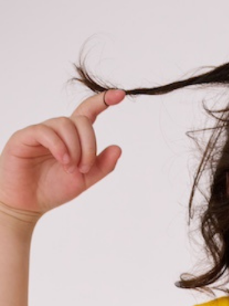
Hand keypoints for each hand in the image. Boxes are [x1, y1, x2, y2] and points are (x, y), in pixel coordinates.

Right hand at [0, 89, 124, 223]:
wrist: (28, 203)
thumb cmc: (53, 189)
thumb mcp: (84, 180)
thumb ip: (102, 166)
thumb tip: (118, 148)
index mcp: (72, 139)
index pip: (87, 113)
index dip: (102, 102)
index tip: (120, 95)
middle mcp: (57, 131)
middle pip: (81, 121)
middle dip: (89, 145)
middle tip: (85, 168)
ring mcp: (41, 132)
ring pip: (65, 124)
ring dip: (75, 148)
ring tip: (72, 168)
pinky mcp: (25, 137)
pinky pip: (45, 131)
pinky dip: (59, 146)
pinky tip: (63, 161)